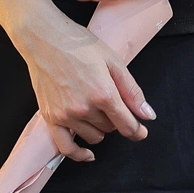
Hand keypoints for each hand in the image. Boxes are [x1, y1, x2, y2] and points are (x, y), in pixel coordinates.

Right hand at [9, 10, 153, 160]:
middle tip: (109, 99)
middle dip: (115, 118)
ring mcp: (66, 115)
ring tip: (94, 108)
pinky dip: (79, 154)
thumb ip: (132, 91)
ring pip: (94, 136)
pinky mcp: (51, 118)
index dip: (137, 130)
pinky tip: (88, 153)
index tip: (141, 131)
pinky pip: (66, 147)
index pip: (127, 125)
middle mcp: (85, 108)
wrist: (45, 39)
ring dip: (99, 127)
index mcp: (103, 93)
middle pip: (111, 128)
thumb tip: (147, 115)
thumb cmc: (79, 45)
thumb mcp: (113, 61)